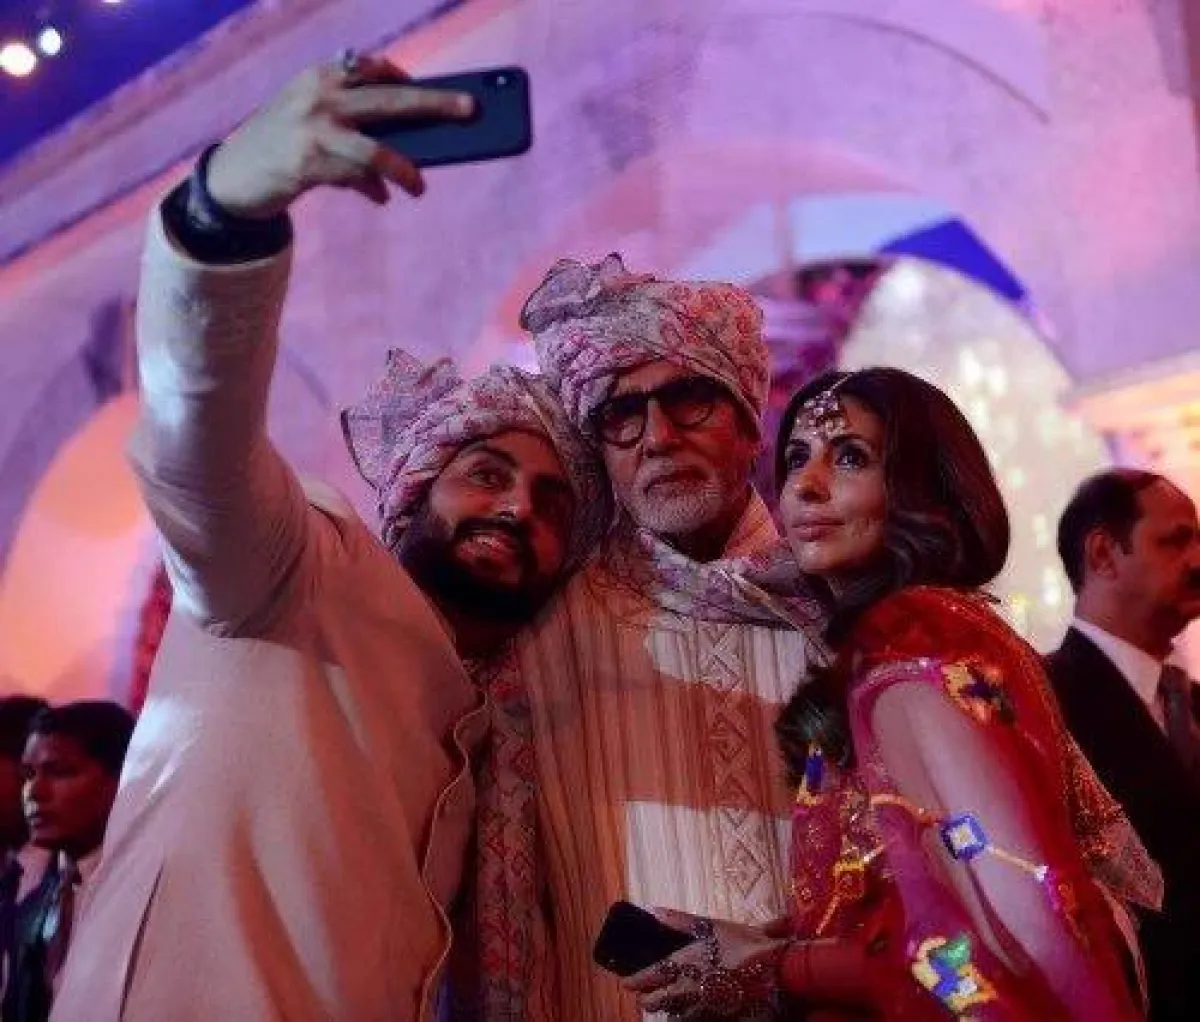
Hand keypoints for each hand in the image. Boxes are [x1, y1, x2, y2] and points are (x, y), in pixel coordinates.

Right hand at [206, 54, 473, 218]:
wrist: (233, 178)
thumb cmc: (283, 147)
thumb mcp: (312, 120)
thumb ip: (353, 123)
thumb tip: (410, 152)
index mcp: (320, 76)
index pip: (373, 68)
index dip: (406, 79)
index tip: (435, 93)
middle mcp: (319, 96)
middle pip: (390, 99)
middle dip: (435, 103)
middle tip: (470, 109)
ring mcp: (314, 130)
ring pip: (377, 150)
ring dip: (405, 170)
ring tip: (419, 187)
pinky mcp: (309, 164)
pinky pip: (358, 179)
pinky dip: (373, 189)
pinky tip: (383, 197)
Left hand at [623, 908, 787, 1017]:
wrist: (776, 972)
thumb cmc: (743, 944)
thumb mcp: (711, 926)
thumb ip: (680, 921)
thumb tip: (654, 911)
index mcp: (683, 964)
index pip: (648, 977)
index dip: (634, 980)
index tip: (627, 981)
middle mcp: (687, 989)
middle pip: (655, 1002)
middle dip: (647, 998)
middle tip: (646, 993)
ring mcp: (702, 1007)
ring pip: (672, 1014)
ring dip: (666, 1008)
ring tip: (666, 1002)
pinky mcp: (716, 1017)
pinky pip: (693, 1019)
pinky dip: (686, 1014)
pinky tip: (690, 1009)